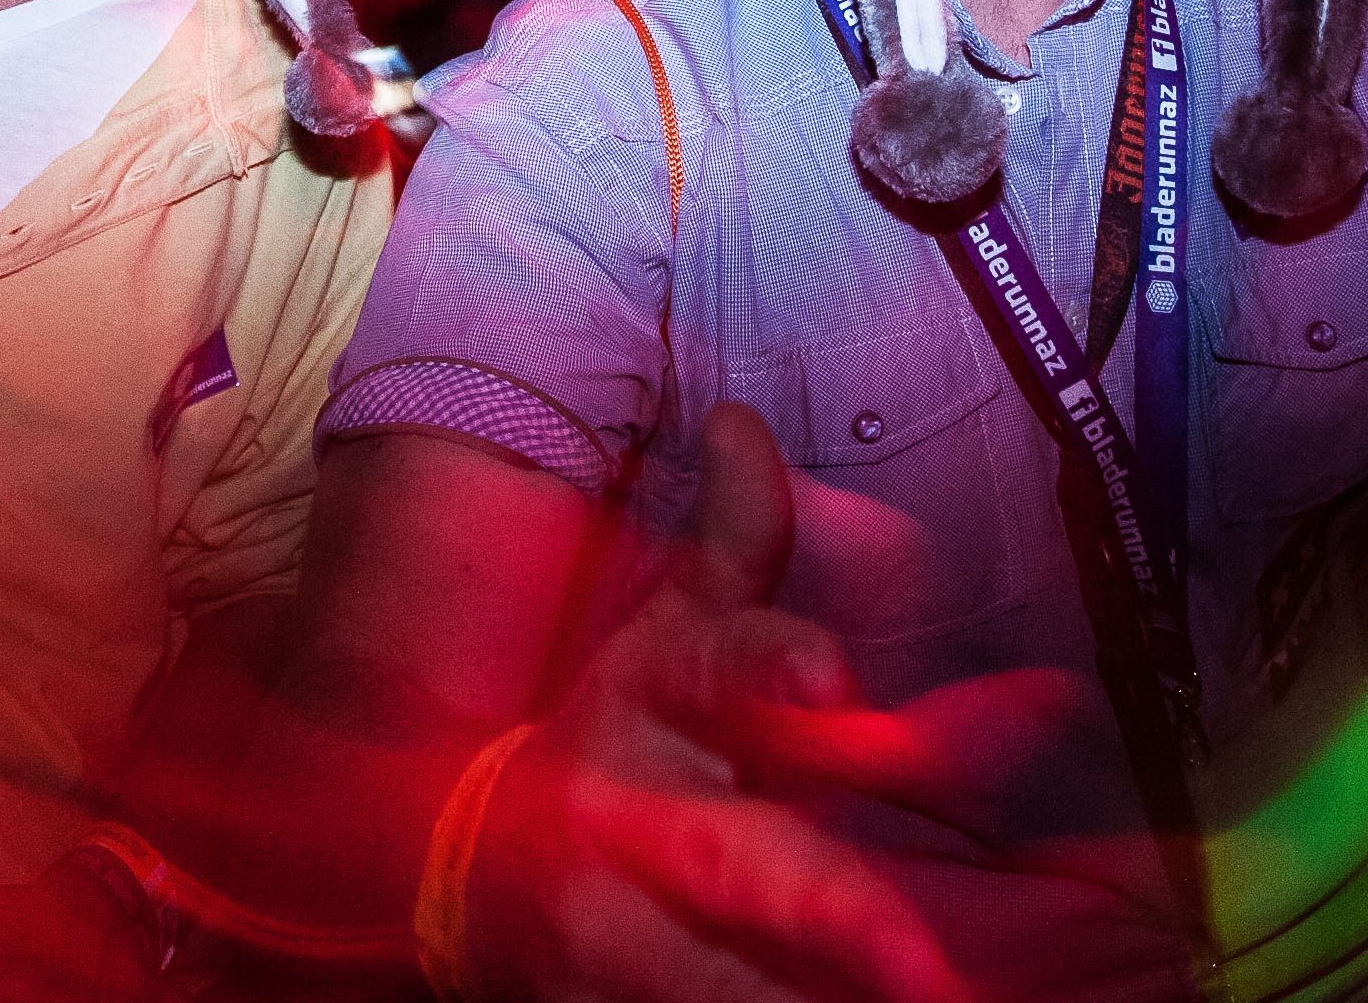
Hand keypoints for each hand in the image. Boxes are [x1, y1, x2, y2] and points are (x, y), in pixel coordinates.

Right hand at [464, 405, 966, 1002]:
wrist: (447, 869)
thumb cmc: (603, 741)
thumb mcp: (658, 636)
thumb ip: (731, 544)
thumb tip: (743, 422)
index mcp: (654, 698)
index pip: (717, 670)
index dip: (772, 671)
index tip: (835, 683)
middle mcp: (631, 815)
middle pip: (739, 864)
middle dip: (834, 914)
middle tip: (920, 963)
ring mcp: (617, 932)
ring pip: (731, 981)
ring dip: (822, 997)